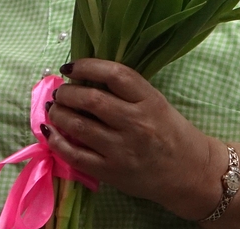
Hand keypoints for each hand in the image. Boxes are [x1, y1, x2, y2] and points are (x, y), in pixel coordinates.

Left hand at [44, 59, 227, 221]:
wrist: (190, 173)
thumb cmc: (170, 132)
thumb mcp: (156, 102)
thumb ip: (126, 91)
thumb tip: (83, 78)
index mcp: (150, 100)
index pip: (115, 74)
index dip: (87, 66)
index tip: (70, 67)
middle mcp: (136, 123)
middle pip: (91, 100)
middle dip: (67, 93)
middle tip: (60, 92)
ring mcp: (123, 149)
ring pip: (79, 126)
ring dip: (59, 114)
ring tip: (55, 109)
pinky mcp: (112, 172)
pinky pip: (76, 155)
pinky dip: (57, 142)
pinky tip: (50, 132)